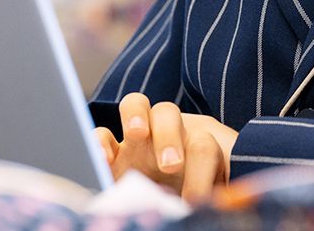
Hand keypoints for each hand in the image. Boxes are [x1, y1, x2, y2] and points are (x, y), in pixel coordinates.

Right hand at [95, 92, 237, 202]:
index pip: (202, 147)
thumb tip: (213, 205)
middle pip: (168, 114)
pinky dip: (100, 142)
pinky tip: (102, 160)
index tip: (196, 200)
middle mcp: (167, 136)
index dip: (200, 173)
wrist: (174, 208)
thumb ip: (213, 191)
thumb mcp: (213, 194)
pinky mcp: (113, 157)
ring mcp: (138, 141)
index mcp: (198, 146)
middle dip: (169, 135)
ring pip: (136, 105)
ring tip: (138, 132)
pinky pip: (102, 135)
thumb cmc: (202, 197)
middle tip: (171, 165)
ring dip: (136, 115)